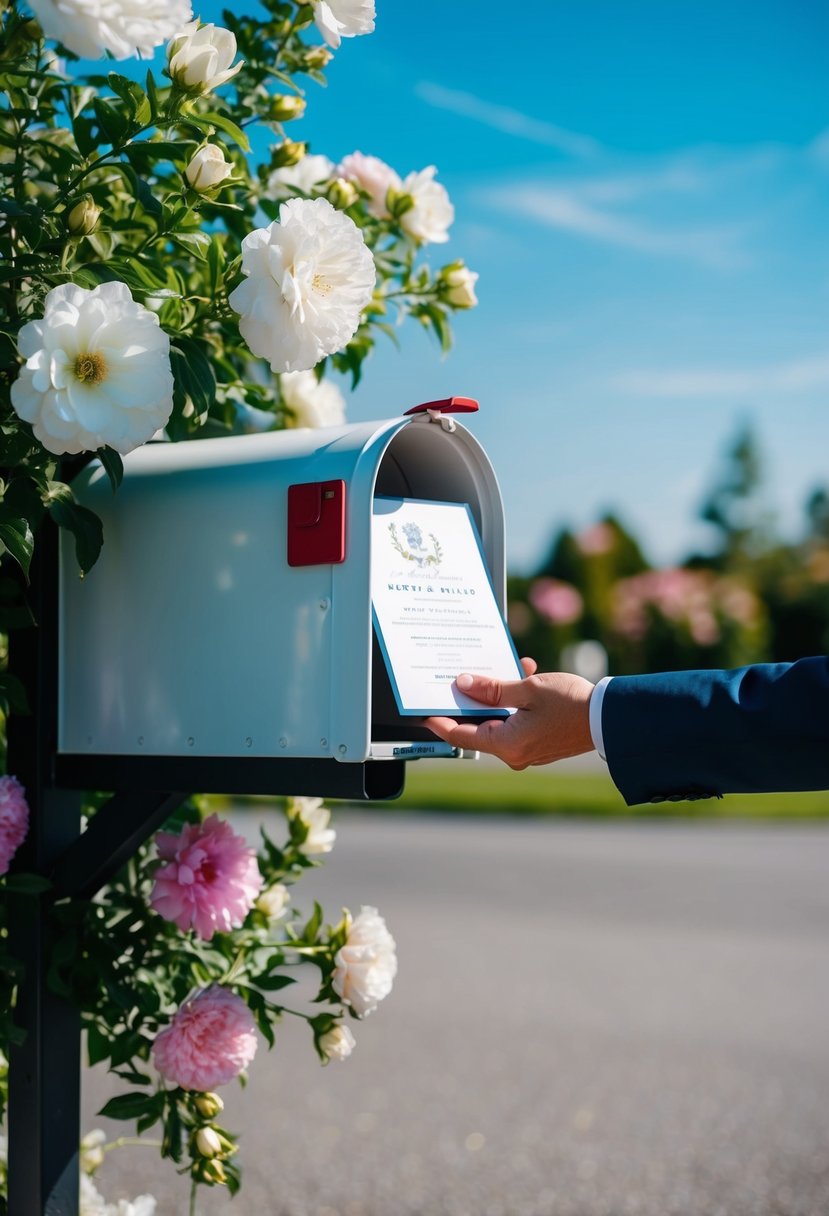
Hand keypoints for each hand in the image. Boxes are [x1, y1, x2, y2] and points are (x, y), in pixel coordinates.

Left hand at [425, 658, 595, 769]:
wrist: (610, 718)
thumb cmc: (571, 704)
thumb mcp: (528, 689)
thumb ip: (493, 689)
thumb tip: (463, 686)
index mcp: (506, 745)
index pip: (460, 737)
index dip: (439, 722)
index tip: (424, 710)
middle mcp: (514, 753)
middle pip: (479, 727)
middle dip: (473, 699)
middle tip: (463, 678)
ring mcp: (527, 750)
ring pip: (500, 720)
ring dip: (500, 694)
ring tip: (508, 668)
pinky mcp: (539, 743)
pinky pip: (517, 721)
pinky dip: (516, 701)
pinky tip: (526, 675)